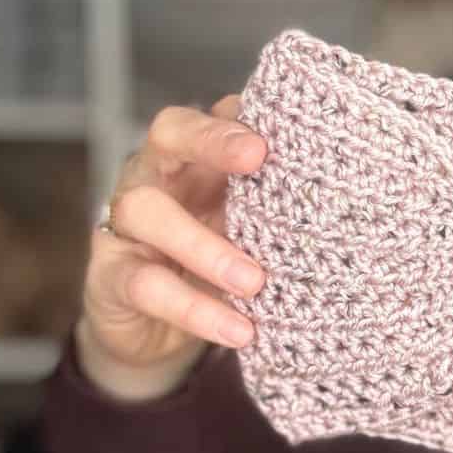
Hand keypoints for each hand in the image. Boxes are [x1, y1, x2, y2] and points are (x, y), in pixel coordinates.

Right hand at [78, 99, 266, 400]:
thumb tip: (342, 183)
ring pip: (148, 212)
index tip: (267, 139)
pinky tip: (238, 330)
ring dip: (206, 247)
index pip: (207, 118)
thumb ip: (275, 202)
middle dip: (210, 141)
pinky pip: (147, 285)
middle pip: (166, 136)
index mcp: (193, 161)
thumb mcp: (247, 229)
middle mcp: (154, 178)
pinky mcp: (111, 277)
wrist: (159, 335)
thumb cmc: (216, 264)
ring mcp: (125, 225)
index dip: (229, 121)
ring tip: (255, 282)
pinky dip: (195, 309)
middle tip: (258, 160)